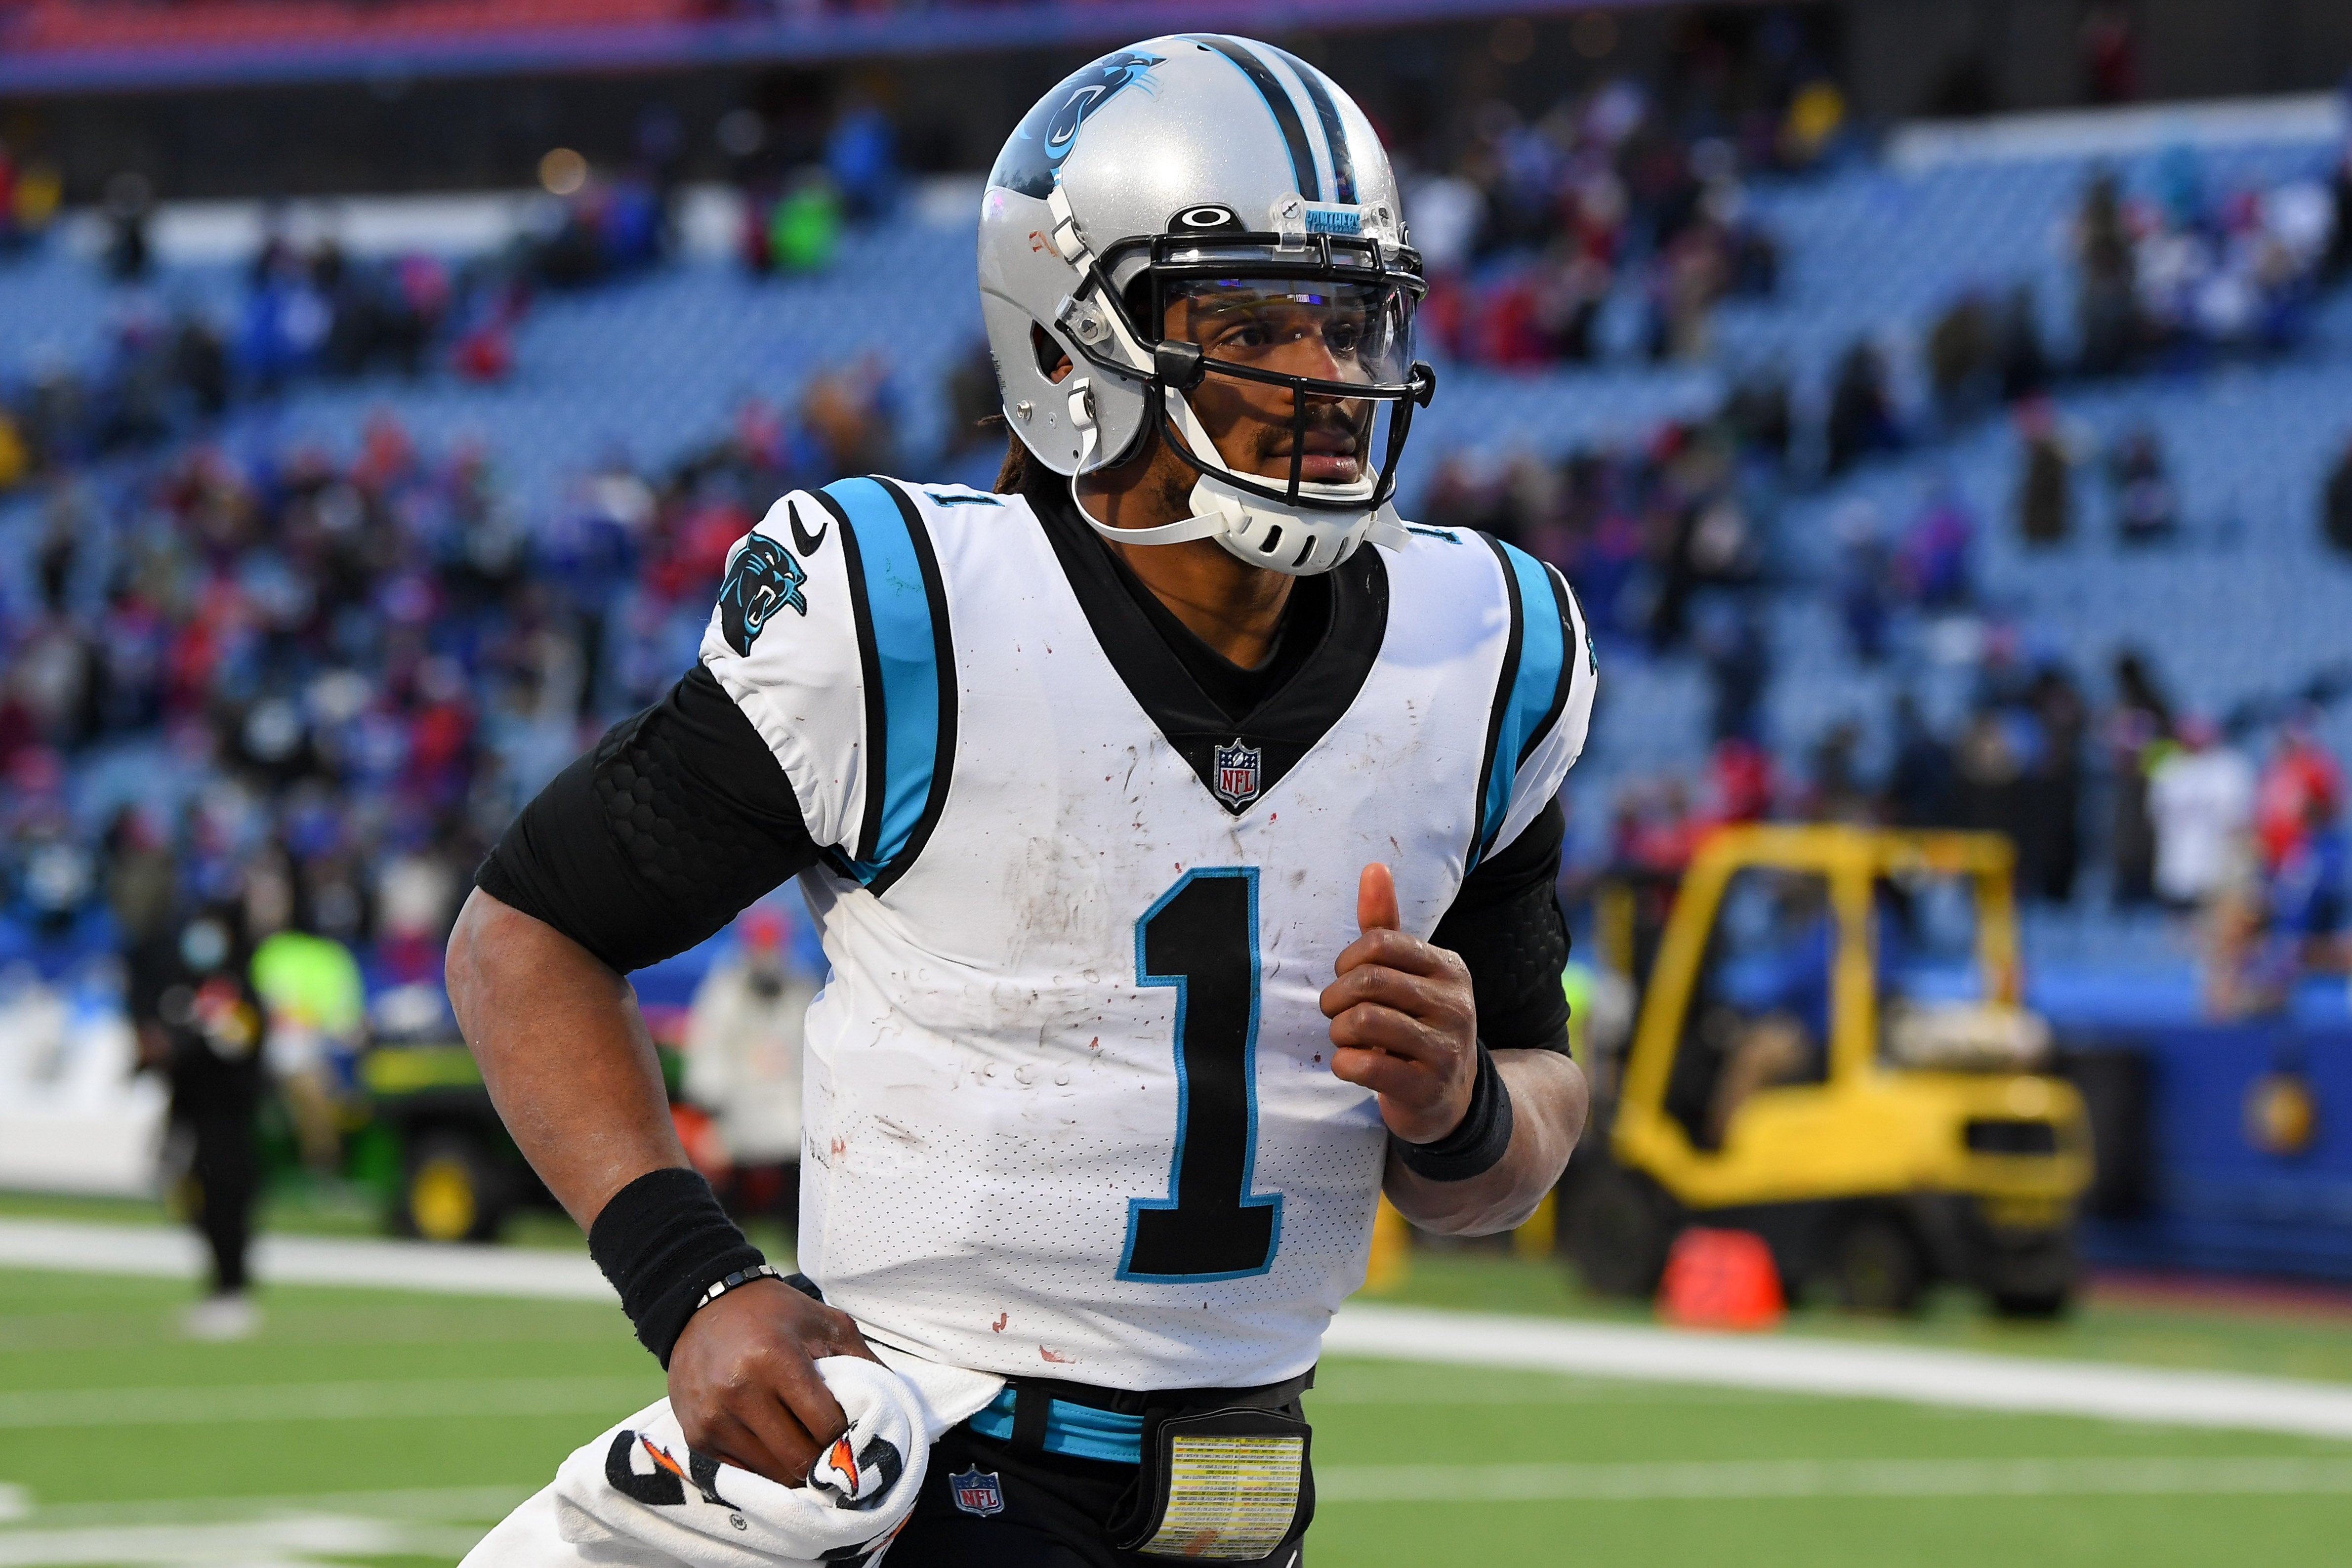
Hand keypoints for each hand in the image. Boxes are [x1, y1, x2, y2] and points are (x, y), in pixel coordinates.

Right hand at [666, 1278, 878, 1485]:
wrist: (704, 1304)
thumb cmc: (774, 1313)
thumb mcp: (826, 1322)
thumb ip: (864, 1361)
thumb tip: (897, 1404)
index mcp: (775, 1360)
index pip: (826, 1426)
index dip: (846, 1433)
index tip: (853, 1430)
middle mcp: (739, 1392)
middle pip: (798, 1459)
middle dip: (824, 1462)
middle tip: (837, 1454)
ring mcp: (713, 1418)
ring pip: (771, 1474)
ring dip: (795, 1470)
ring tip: (808, 1452)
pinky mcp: (695, 1436)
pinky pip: (741, 1475)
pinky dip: (764, 1472)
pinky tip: (777, 1453)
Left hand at [1320, 863, 1478, 1144]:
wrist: (1450, 1099)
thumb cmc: (1416, 1024)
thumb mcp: (1408, 974)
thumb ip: (1386, 925)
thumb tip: (1374, 867)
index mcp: (1450, 968)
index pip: (1380, 942)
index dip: (1347, 960)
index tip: (1346, 978)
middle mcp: (1455, 1005)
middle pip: (1367, 980)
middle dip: (1335, 997)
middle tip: (1337, 1012)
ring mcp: (1445, 1049)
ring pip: (1361, 1021)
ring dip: (1338, 1031)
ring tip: (1346, 1038)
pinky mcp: (1427, 1089)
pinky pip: (1363, 1066)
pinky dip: (1344, 1064)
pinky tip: (1353, 1065)